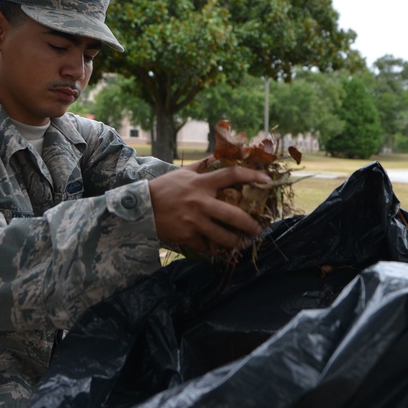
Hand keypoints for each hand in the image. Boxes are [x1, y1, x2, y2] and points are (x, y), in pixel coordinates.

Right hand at [149, 165, 271, 255]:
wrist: (141, 207)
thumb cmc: (165, 188)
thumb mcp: (184, 173)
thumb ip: (203, 166)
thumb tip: (219, 155)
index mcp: (201, 183)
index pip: (232, 175)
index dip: (252, 176)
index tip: (267, 180)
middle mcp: (200, 202)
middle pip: (233, 215)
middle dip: (250, 224)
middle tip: (258, 229)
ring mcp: (194, 221)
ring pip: (222, 236)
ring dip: (236, 242)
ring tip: (244, 243)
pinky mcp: (186, 236)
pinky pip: (205, 246)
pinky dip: (214, 249)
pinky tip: (220, 251)